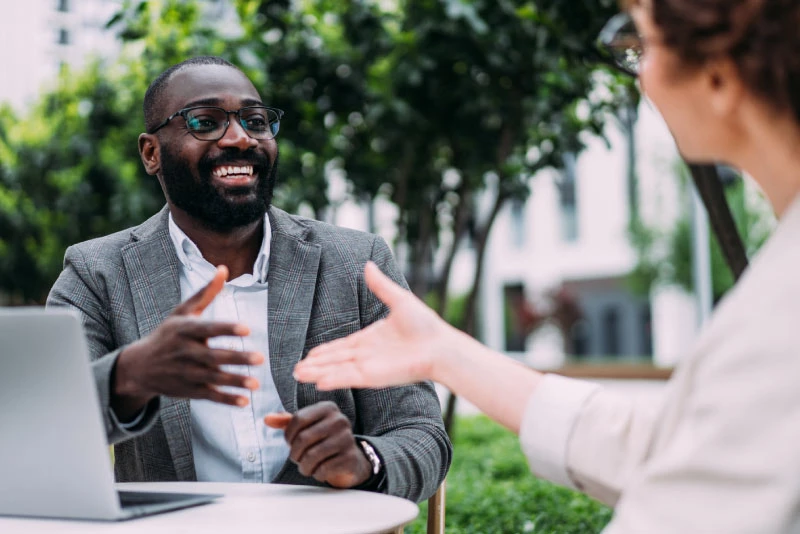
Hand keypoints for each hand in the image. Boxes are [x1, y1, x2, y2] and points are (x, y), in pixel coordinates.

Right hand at [112, 266, 264, 419]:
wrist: (139, 367)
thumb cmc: (167, 334)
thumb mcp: (182, 311)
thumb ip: (205, 293)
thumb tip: (223, 269)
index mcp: (184, 330)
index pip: (208, 329)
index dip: (227, 329)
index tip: (247, 329)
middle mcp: (184, 352)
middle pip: (213, 356)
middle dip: (236, 358)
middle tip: (260, 358)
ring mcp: (186, 373)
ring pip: (213, 378)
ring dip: (235, 382)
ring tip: (256, 384)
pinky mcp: (188, 390)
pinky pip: (209, 395)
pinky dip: (226, 400)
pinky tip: (244, 402)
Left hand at [264, 402, 372, 487]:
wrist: (349, 459)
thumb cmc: (322, 441)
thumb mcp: (306, 428)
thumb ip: (286, 422)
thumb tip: (267, 419)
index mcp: (328, 408)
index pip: (298, 419)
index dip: (288, 435)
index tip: (291, 443)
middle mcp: (340, 420)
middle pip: (303, 438)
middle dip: (295, 454)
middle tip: (297, 459)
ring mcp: (348, 438)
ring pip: (312, 456)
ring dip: (304, 467)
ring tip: (306, 467)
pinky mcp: (351, 458)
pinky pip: (324, 469)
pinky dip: (317, 474)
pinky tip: (320, 472)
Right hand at [294, 261, 452, 389]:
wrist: (441, 346)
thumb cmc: (426, 325)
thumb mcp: (399, 299)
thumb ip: (380, 286)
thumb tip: (368, 264)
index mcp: (371, 339)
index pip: (342, 346)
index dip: (325, 351)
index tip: (310, 354)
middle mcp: (368, 354)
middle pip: (335, 360)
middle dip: (315, 364)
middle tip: (296, 369)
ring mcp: (370, 366)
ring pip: (337, 369)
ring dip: (318, 372)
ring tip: (298, 375)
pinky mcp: (375, 375)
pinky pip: (349, 377)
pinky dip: (333, 378)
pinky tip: (318, 382)